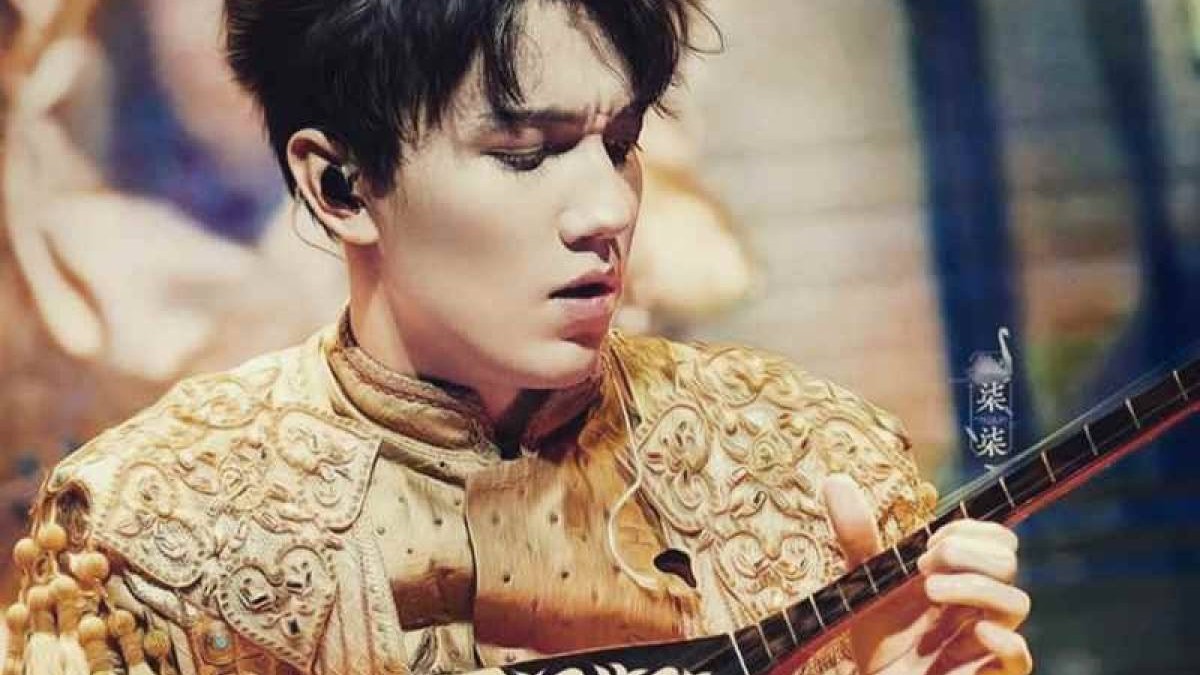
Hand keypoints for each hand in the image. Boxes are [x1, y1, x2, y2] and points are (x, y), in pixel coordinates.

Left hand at [823, 475, 1031, 674]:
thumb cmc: (881, 638)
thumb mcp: (866, 583)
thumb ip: (856, 535)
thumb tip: (834, 480)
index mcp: (963, 577)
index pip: (996, 538)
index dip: (967, 530)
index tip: (926, 543)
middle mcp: (983, 605)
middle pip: (1008, 561)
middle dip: (966, 553)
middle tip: (922, 567)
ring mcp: (989, 641)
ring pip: (1017, 601)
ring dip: (975, 587)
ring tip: (929, 591)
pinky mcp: (992, 674)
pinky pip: (1020, 655)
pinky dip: (1002, 640)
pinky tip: (972, 632)